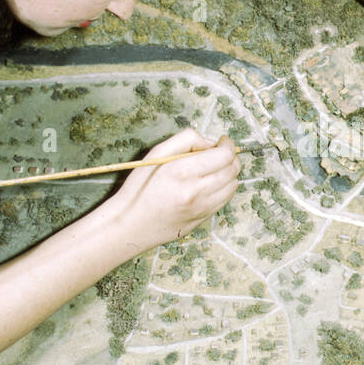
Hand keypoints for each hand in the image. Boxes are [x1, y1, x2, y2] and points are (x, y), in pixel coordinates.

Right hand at [110, 128, 240, 250]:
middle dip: (230, 157)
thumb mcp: (155, 154)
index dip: (228, 145)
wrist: (130, 224)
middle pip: (233, 170)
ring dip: (228, 174)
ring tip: (213, 169)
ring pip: (233, 186)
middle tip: (218, 153)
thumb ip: (185, 140)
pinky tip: (208, 185)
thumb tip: (208, 143)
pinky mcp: (203, 219)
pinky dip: (223, 189)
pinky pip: (225, 200)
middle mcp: (197, 192)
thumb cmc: (139, 188)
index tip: (222, 141)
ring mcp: (202, 208)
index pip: (224, 156)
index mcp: (183, 172)